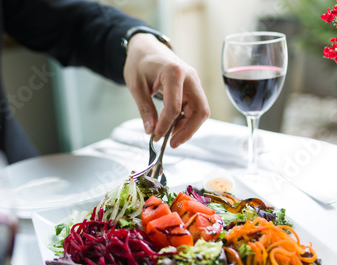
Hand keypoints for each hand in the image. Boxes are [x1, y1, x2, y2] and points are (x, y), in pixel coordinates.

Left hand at [123, 33, 210, 147]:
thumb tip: (150, 131)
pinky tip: (173, 128)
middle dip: (188, 131)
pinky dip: (186, 120)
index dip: (166, 125)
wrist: (146, 48)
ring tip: (171, 138)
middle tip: (172, 144)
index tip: (155, 136)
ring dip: (188, 127)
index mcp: (174, 72)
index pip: (175, 106)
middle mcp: (190, 77)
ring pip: (200, 111)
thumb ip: (145, 109)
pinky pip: (195, 108)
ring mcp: (194, 82)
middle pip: (200, 110)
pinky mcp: (193, 88)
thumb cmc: (140, 63)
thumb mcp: (136, 86)